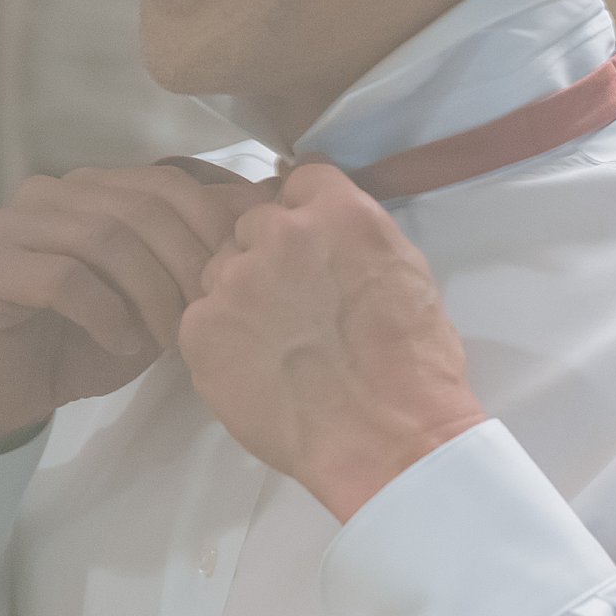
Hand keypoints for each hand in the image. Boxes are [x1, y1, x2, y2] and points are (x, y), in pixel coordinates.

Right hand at [0, 165, 277, 448]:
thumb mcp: (166, 291)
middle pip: (143, 208)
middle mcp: (52, 192)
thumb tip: (275, 197)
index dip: (213, 228)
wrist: (13, 390)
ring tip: (172, 337)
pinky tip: (123, 343)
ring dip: (152, 293)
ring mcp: (13, 224)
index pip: (171, 182)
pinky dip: (107, 314)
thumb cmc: (96, 337)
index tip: (236, 280)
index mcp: (97, 186)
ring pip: (106, 239)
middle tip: (206, 316)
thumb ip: (205, 245)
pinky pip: (64, 278)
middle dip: (187, 265)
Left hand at [178, 164, 484, 520]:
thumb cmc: (415, 363)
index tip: (311, 240)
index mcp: (340, 213)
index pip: (302, 177)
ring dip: (242, 291)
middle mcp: (281, 233)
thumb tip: (328, 226)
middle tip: (297, 301)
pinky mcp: (200, 328)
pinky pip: (201, 314)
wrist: (386, 437)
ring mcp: (234, 279)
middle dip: (272, 251)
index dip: (306, 209)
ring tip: (277, 339)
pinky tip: (257, 364)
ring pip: (223, 266)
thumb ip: (358, 237)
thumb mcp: (406, 272)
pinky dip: (223, 335)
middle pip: (254, 220)